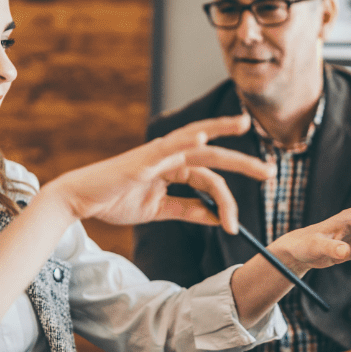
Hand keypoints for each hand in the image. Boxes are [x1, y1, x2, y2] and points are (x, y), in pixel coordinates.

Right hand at [41, 115, 272, 232]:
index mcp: (174, 168)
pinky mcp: (141, 159)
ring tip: (244, 125)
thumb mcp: (158, 210)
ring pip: (196, 143)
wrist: (80, 200)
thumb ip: (187, 210)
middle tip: (270, 172)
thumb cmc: (115, 201)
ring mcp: (156, 155)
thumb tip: (215, 217)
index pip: (210, 179)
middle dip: (243, 163)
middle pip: (213, 155)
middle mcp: (169, 156)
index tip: (235, 226)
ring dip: (221, 133)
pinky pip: (167, 147)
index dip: (226, 202)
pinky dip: (185, 140)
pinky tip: (203, 135)